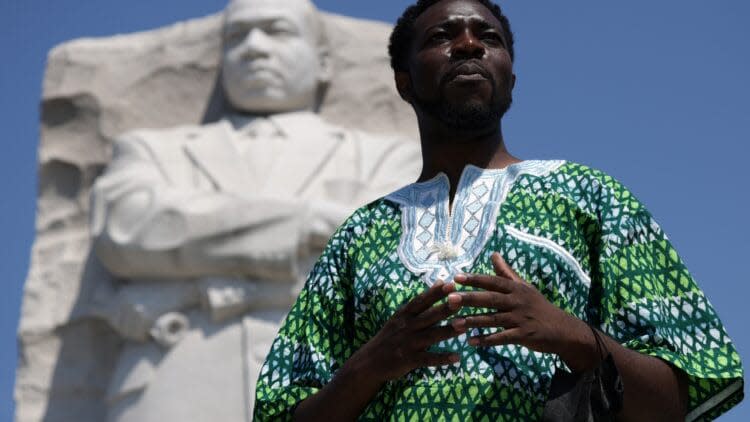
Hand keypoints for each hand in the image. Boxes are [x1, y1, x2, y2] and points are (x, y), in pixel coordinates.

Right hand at [348, 280, 464, 382]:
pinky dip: (442, 359)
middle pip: (428, 316)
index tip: (449, 283)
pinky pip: (428, 359)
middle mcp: (406, 327)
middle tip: (460, 301)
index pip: (420, 301)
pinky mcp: (409, 360)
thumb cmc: (390, 336)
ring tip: (464, 326)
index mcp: (404, 315)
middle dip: (444, 308)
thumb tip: (439, 282)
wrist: (370, 362)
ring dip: (447, 331)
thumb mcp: (400, 317)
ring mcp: (408, 344)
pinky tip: (457, 357)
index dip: (434, 293)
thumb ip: (419, 303)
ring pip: (431, 336)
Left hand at [450, 252, 596, 370]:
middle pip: (490, 299)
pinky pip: (501, 338)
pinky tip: (471, 342)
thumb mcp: (524, 287)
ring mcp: (520, 318)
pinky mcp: (523, 335)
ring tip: (454, 323)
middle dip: (469, 298)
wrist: (562, 329)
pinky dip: (486, 340)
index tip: (456, 277)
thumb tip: (493, 253)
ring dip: (473, 322)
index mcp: (516, 288)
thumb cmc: (538, 306)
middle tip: (450, 299)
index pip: (492, 281)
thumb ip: (506, 272)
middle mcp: (517, 301)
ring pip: (493, 319)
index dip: (474, 279)